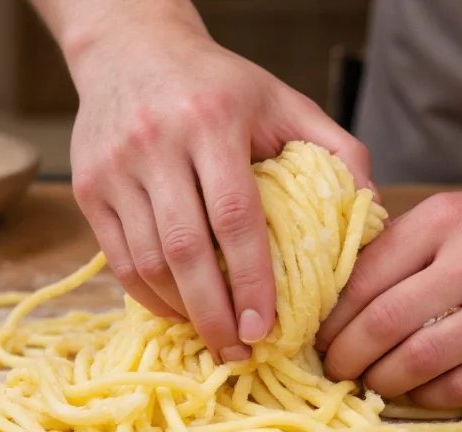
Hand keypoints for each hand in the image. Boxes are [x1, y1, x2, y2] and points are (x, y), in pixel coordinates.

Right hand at [64, 4, 370, 362]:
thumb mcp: (282, 99)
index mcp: (212, 121)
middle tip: (238, 354)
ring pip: (145, 261)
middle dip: (213, 313)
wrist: (130, 48)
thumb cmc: (217, 83)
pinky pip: (117, 258)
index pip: (235, 216)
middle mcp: (155, 143)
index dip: (251, 280)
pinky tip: (177, 310)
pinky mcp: (87, 188)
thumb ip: (336, 148)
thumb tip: (374, 209)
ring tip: (213, 337)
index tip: (265, 328)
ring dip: (181, 310)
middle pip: (184, 248)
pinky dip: (148, 295)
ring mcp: (113, 168)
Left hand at [316, 173, 461, 407]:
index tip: (317, 337)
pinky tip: (418, 392)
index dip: (331, 318)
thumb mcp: (461, 214)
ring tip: (370, 383)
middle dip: (345, 357)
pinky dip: (428, 397)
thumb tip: (339, 296)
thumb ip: (405, 247)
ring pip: (418, 362)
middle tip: (334, 369)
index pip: (364, 277)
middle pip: (383, 324)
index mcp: (447, 219)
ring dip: (382, 382)